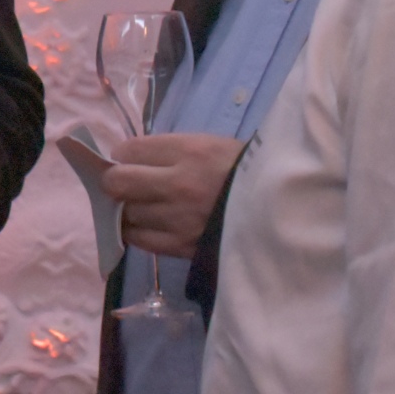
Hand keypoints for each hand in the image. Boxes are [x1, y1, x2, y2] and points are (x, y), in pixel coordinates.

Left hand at [99, 133, 245, 259]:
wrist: (279, 212)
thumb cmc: (242, 173)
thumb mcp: (210, 146)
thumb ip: (169, 150)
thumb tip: (128, 158)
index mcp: (191, 152)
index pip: (129, 150)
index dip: (122, 154)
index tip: (126, 160)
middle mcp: (180, 185)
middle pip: (118, 182)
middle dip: (115, 181)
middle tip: (124, 183)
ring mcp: (179, 219)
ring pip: (126, 213)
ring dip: (128, 209)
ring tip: (142, 205)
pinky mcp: (181, 247)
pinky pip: (140, 240)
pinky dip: (137, 232)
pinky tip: (147, 224)